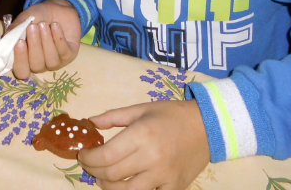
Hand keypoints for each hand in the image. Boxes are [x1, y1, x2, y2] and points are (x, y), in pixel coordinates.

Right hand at [10, 0, 81, 78]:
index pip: (21, 71)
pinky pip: (64, 51)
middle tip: (33, 27)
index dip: (20, 60)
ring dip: (46, 41)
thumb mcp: (23, 19)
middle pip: (36, 66)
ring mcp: (55, 61)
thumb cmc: (37, 16)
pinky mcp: (69, 55)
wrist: (57, 8)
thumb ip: (15, 30)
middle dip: (34, 46)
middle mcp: (40, 64)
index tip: (19, 42)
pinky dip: (58, 38)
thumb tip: (7, 39)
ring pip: (51, 60)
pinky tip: (55, 26)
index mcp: (25, 59)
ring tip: (44, 25)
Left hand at [79, 100, 209, 189]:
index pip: (105, 156)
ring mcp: (164, 176)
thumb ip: (112, 116)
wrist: (207, 126)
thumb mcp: (140, 108)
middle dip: (94, 172)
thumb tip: (88, 122)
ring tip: (104, 178)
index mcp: (141, 135)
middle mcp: (151, 158)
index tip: (83, 155)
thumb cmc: (170, 115)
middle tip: (90, 166)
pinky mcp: (175, 187)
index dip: (88, 159)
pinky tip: (127, 186)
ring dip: (109, 187)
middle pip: (112, 176)